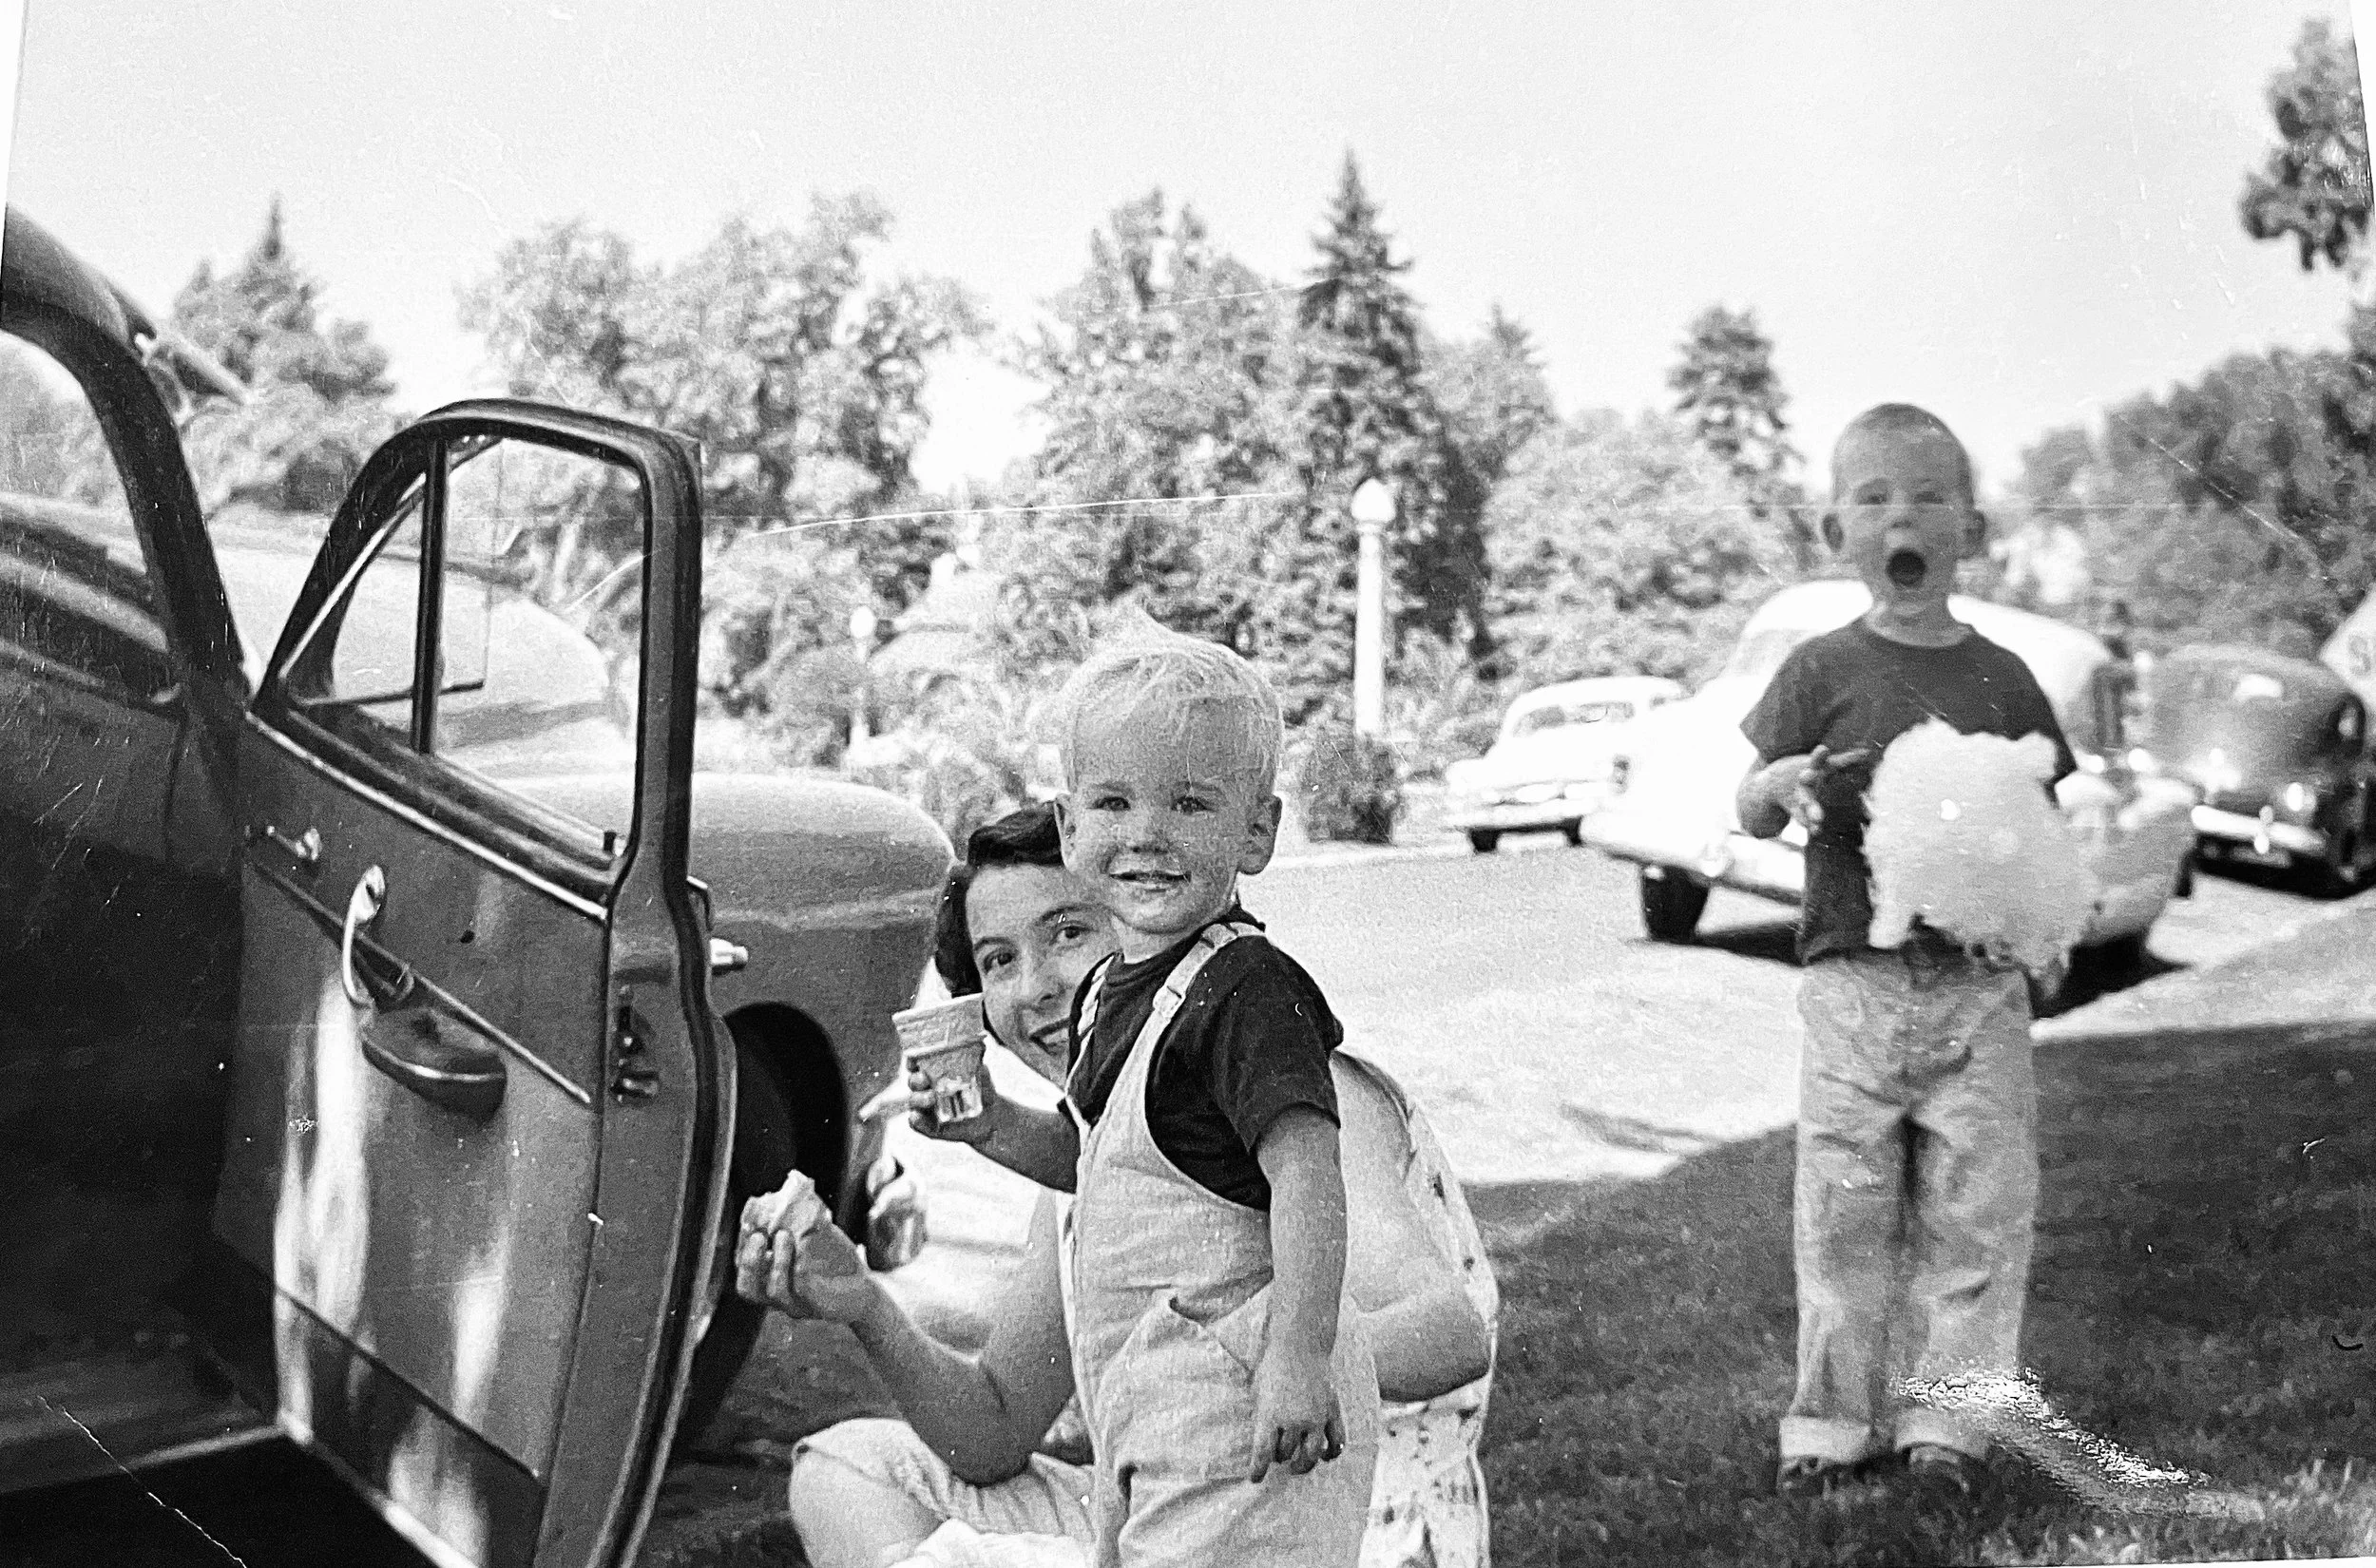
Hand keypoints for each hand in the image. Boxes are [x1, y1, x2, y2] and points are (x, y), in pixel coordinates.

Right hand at [734, 1171, 874, 1323]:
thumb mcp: (816, 1237)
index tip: (748, 1222)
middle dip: (750, 1260)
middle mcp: (777, 1297)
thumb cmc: (835, 1262)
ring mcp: (797, 1305)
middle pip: (748, 1288)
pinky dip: (801, 1267)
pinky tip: (805, 1248)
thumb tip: (794, 1184)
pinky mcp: (818, 1307)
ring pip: (774, 1290)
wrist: (865, 1288)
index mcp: (769, 1280)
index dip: (741, 1247)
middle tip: (759, 1234)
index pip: (743, 1269)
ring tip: (784, 1235)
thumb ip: (801, 1219)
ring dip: (777, 1261)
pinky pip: (804, 1289)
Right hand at [859, 1062, 1003, 1147]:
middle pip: (913, 1081)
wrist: (989, 1116)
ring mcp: (926, 1106)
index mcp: (934, 1071)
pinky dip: (916, 1120)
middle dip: (916, 1079)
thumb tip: (978, 1063)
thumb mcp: (982, 1077)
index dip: (912, 1061)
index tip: (914, 1061)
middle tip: (925, 1079)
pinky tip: (917, 1117)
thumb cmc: (982, 1090)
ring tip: (931, 1098)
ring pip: (913, 1100)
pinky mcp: (928, 1124)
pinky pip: (916, 1122)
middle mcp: (926, 1087)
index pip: (917, 1063)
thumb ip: (978, 1068)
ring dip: (919, 1098)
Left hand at [1247, 1341, 1343, 1483]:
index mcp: (1270, 1415)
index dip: (1257, 1471)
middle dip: (1279, 1459)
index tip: (1255, 1478)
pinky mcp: (1332, 1411)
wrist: (1300, 1345)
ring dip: (1303, 1464)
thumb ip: (1261, 1417)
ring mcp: (1316, 1417)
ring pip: (1311, 1454)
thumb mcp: (1257, 1392)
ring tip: (1297, 1466)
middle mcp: (1293, 1420)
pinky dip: (1332, 1454)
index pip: (1262, 1453)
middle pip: (1286, 1454)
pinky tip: (1326, 1456)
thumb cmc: (1272, 1366)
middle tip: (1277, 1458)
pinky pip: (1336, 1442)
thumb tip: (1262, 1440)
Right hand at [1756, 746, 1869, 829]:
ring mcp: (1798, 796)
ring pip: (1805, 802)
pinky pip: (1802, 817)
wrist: (1772, 783)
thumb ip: (1844, 760)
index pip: (1816, 759)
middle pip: (1807, 779)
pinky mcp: (1795, 809)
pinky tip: (1816, 831)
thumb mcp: (1822, 765)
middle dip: (1809, 776)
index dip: (1820, 755)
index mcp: (1810, 767)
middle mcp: (1802, 781)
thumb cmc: (1804, 769)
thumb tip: (1867, 753)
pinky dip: (1809, 824)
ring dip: (1811, 810)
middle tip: (1808, 777)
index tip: (1823, 748)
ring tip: (1817, 820)